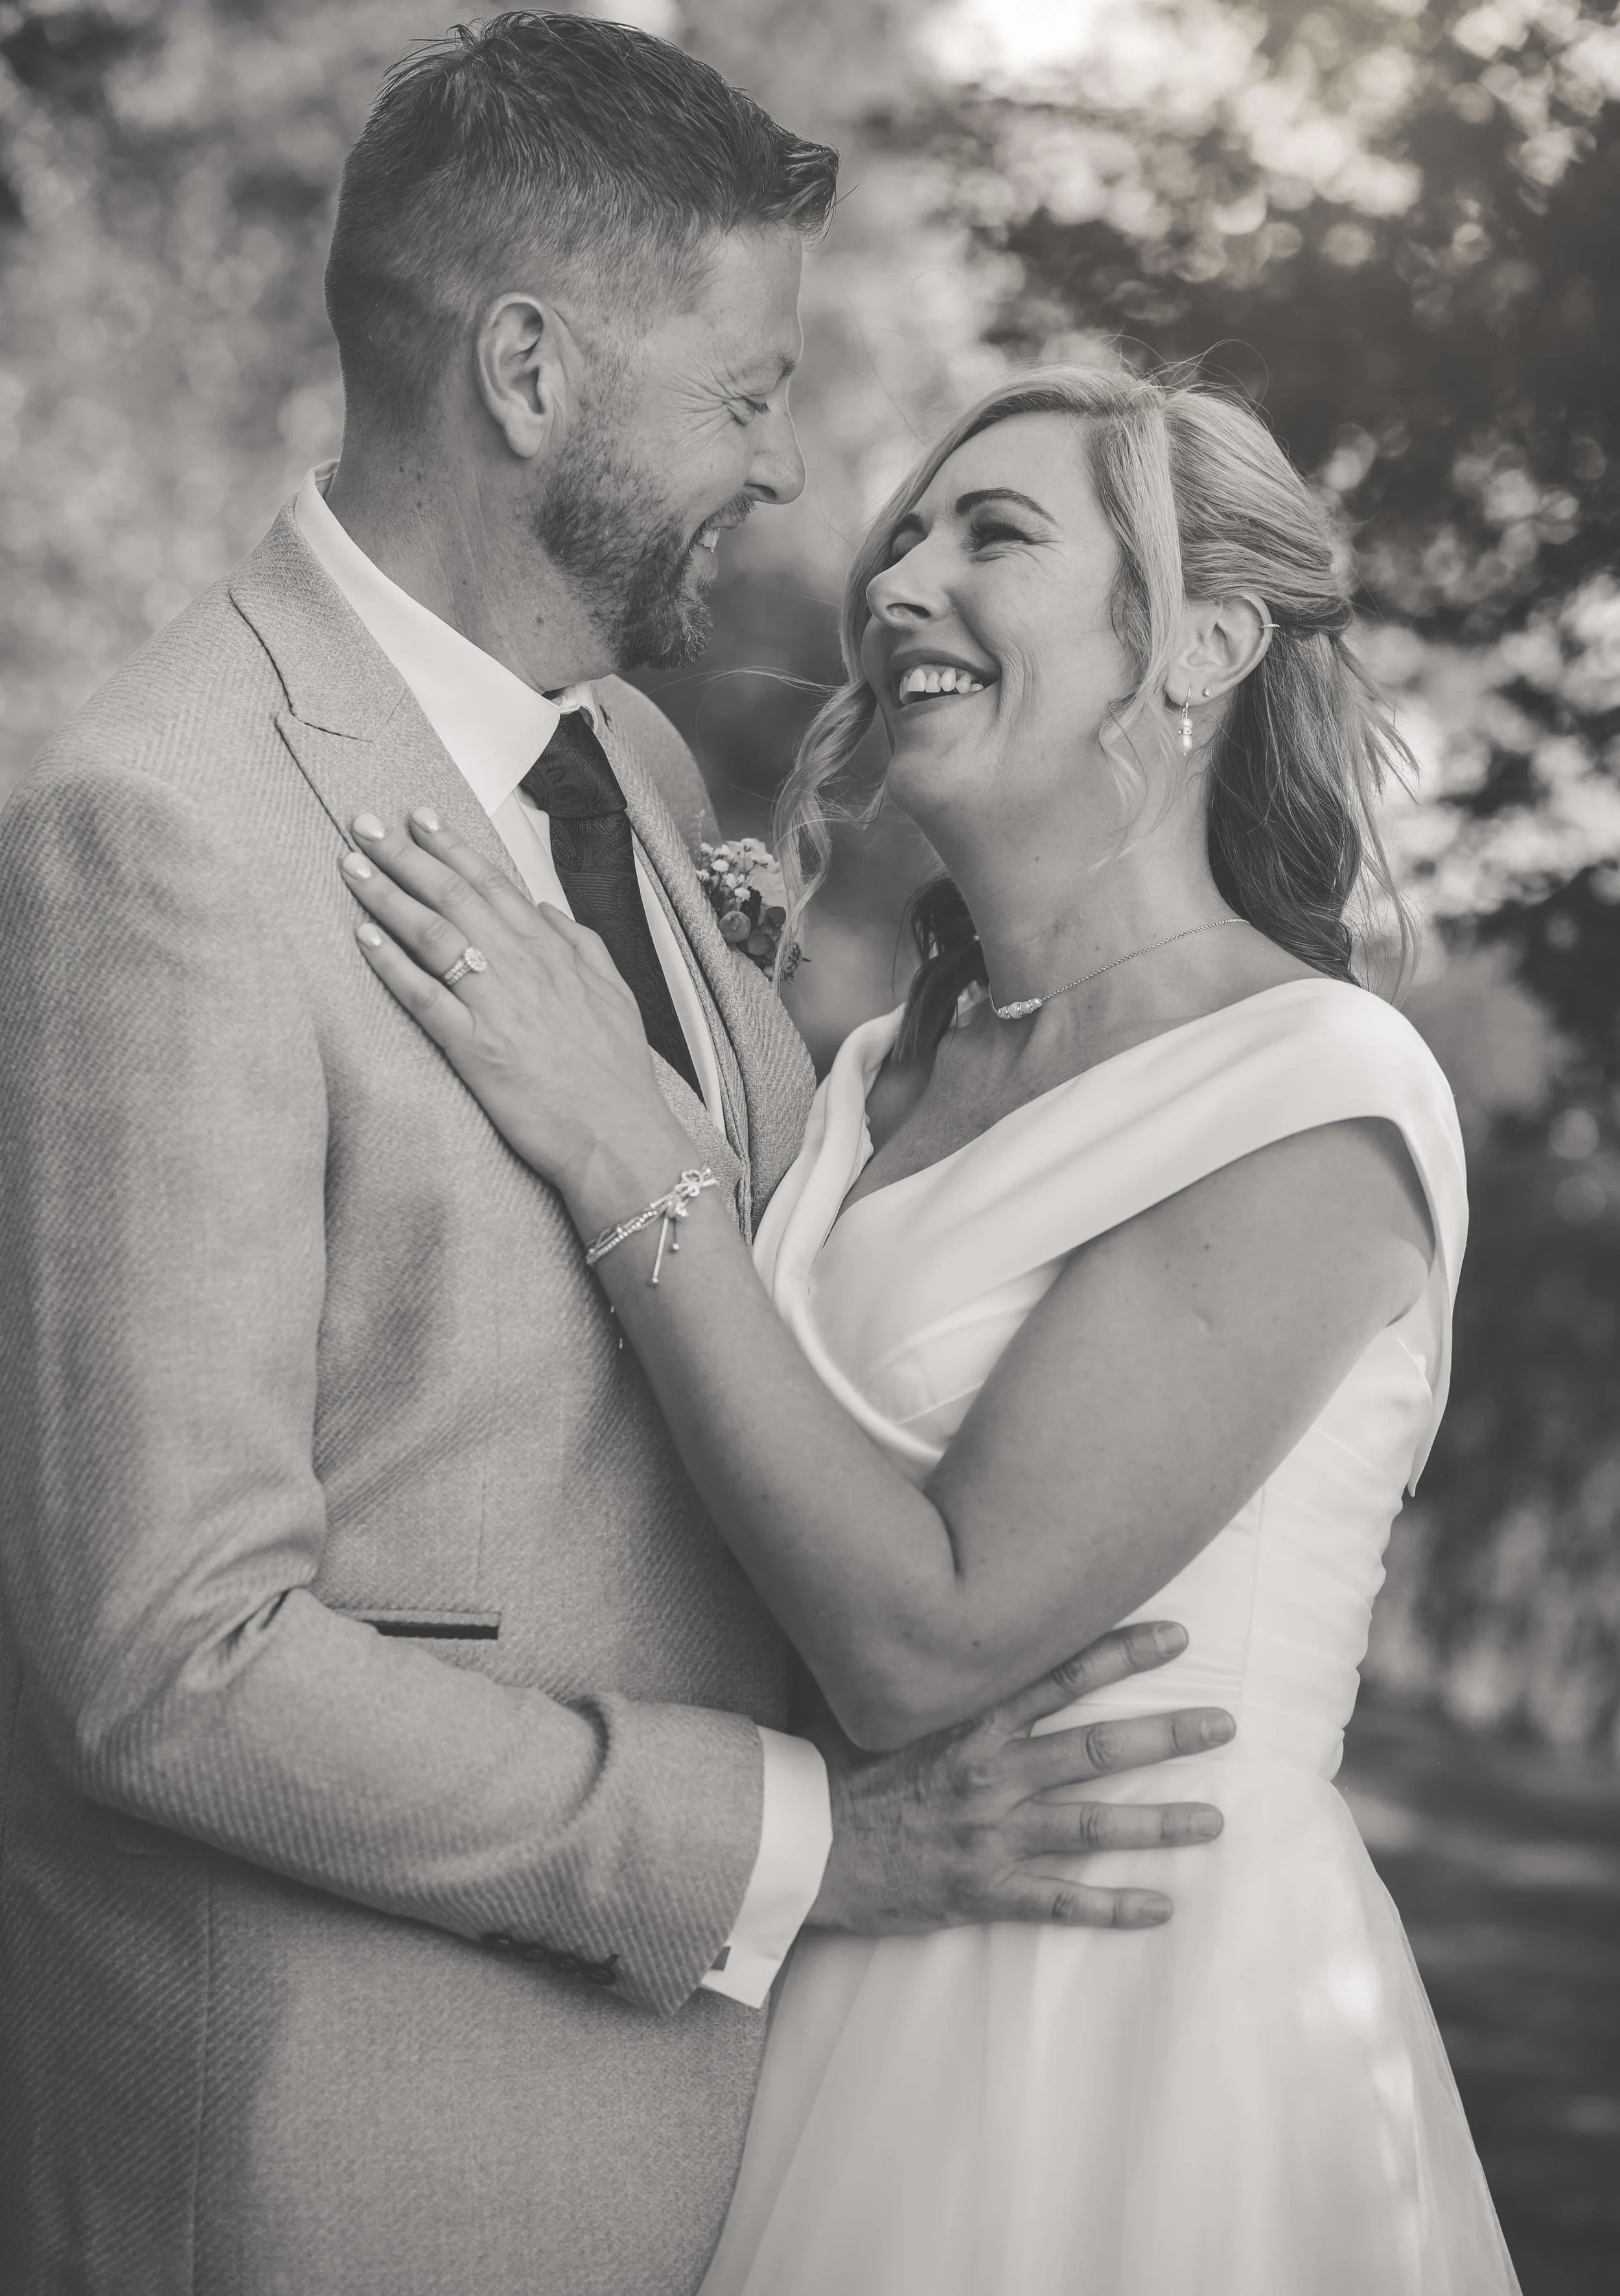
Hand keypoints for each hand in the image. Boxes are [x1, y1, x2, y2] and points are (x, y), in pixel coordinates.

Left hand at [339, 810, 678, 1201]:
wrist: (616, 1134)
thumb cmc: (614, 1073)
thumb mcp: (613, 993)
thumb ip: (580, 943)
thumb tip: (546, 909)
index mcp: (551, 952)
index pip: (493, 883)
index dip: (452, 847)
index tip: (420, 819)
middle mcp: (521, 967)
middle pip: (453, 895)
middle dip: (404, 855)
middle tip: (367, 825)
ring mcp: (496, 1005)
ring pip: (433, 934)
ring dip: (387, 895)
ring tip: (352, 866)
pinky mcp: (474, 1047)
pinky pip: (423, 996)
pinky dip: (390, 963)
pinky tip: (362, 936)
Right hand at [807, 1621, 1230, 1932]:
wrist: (799, 1845)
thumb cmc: (833, 1766)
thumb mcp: (876, 1700)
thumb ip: (916, 1661)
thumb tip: (920, 1599)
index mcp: (971, 1720)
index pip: (1063, 1676)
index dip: (1123, 1654)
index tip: (1176, 1636)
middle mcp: (992, 1773)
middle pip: (1098, 1748)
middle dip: (1168, 1734)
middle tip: (1226, 1723)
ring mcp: (992, 1835)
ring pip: (1094, 1826)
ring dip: (1161, 1823)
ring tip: (1217, 1818)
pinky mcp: (984, 1889)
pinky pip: (1061, 1903)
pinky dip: (1113, 1908)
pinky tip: (1162, 1906)